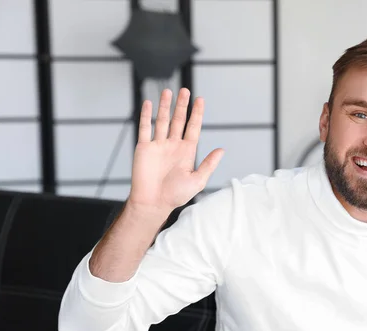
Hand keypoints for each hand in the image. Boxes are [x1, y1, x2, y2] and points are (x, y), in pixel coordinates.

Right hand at [127, 88, 223, 214]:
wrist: (153, 203)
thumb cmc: (176, 195)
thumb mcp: (198, 180)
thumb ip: (209, 164)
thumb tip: (222, 150)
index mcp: (187, 152)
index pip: (193, 128)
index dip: (197, 114)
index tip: (200, 99)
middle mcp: (173, 145)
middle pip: (178, 120)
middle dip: (182, 106)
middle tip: (185, 90)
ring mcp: (158, 145)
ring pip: (162, 121)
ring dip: (165, 106)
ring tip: (168, 91)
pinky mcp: (144, 148)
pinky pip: (145, 128)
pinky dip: (146, 115)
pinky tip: (148, 103)